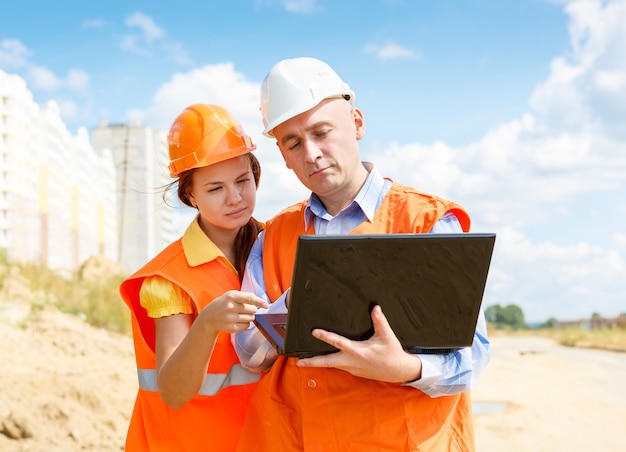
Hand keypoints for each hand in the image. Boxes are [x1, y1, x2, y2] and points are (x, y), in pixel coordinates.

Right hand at [199, 290, 268, 333]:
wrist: (209, 317)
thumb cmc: (223, 303)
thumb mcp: (231, 294)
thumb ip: (246, 295)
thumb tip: (260, 301)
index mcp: (231, 296)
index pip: (249, 299)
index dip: (259, 302)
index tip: (266, 305)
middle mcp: (230, 307)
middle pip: (252, 310)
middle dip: (252, 310)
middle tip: (246, 309)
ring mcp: (230, 318)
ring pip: (250, 318)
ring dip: (249, 317)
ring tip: (240, 314)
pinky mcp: (231, 328)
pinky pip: (246, 326)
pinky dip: (246, 324)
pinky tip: (238, 320)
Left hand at [296, 305, 421, 382]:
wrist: (399, 371)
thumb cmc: (392, 353)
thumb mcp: (387, 336)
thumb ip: (380, 321)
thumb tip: (375, 308)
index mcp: (358, 352)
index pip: (339, 342)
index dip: (326, 337)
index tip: (315, 332)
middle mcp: (352, 362)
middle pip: (328, 362)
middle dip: (312, 362)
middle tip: (298, 362)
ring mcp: (352, 368)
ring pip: (331, 365)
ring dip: (318, 363)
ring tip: (304, 360)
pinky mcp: (353, 371)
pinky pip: (338, 366)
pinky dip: (329, 363)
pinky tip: (323, 359)